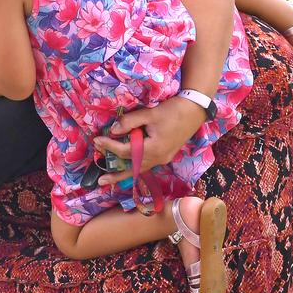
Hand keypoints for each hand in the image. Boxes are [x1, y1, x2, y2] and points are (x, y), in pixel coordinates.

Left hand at [92, 97, 206, 184]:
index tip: (97, 140)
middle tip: (100, 181)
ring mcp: (163, 159)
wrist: (195, 110)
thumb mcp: (149, 113)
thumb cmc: (173, 110)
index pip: (126, 151)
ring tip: (111, 179)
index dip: (109, 146)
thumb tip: (113, 130)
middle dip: (116, 175)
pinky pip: (147, 165)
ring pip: (140, 169)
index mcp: (154, 149)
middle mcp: (158, 158)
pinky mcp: (165, 156)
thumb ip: (129, 122)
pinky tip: (128, 168)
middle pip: (132, 168)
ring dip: (125, 174)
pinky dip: (135, 167)